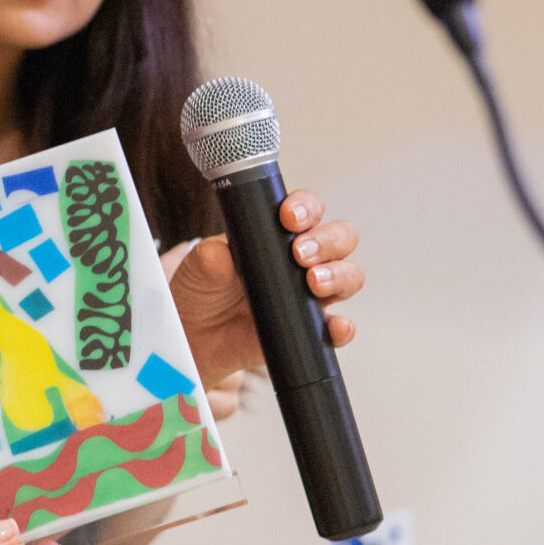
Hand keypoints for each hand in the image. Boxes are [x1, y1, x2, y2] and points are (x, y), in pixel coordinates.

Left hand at [171, 188, 362, 389]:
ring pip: (348, 276)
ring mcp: (311, 293)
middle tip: (300, 253)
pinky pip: (338, 327)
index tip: (289, 216)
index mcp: (278, 233)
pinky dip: (343, 327)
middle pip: (340, 238)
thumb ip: (208, 259)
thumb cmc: (202, 291)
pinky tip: (337, 326)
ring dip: (338, 275)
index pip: (307, 210)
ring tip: (312, 282)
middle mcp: (303, 259)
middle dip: (327, 241)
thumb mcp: (197, 269)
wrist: (195, 337)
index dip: (306, 208)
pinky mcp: (311, 328)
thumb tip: (218, 254)